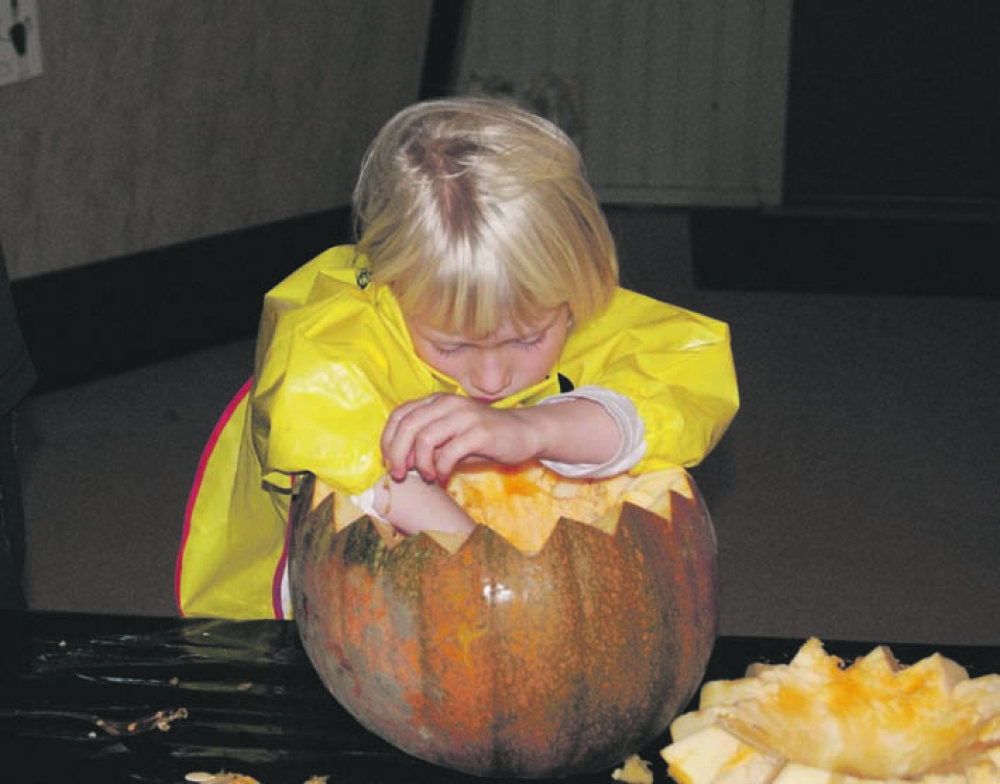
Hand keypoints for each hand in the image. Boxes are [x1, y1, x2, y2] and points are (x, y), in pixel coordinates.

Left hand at [381, 394, 540, 483]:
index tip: (389, 462)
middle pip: (408, 425)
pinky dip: (440, 468)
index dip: (388, 440)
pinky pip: (449, 452)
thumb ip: (425, 445)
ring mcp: (465, 415)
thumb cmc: (482, 439)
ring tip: (426, 476)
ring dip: (420, 463)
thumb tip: (399, 462)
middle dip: (397, 454)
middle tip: (398, 475)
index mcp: (437, 401)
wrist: (524, 432)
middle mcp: (448, 403)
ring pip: (425, 437)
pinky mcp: (480, 432)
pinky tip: (442, 477)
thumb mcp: (449, 438)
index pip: (400, 415)